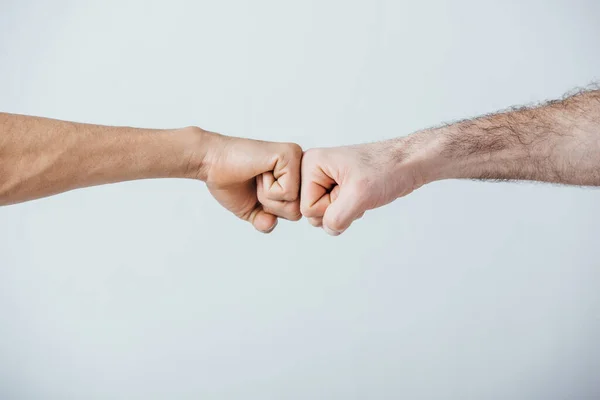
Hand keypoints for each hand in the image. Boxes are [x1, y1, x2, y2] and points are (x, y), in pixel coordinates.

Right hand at [199, 129, 302, 232]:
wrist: (211, 162)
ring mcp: (297, 159)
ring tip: (257, 176)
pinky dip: (268, 188)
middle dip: (270, 206)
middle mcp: (300, 167)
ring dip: (268, 196)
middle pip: (297, 211)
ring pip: (294, 203)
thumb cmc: (229, 181)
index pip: (295, 213)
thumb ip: (265, 222)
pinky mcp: (291, 154)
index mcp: (294, 178)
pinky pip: (288, 192)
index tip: (256, 189)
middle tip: (255, 183)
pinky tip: (260, 170)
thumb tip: (271, 223)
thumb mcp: (251, 210)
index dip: (270, 211)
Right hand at [300, 140, 423, 235]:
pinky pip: (335, 212)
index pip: (307, 208)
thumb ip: (336, 217)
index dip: (331, 206)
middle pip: (312, 213)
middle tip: (355, 191)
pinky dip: (350, 211)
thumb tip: (329, 228)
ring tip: (359, 193)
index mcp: (311, 163)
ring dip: (346, 212)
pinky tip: (361, 196)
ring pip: (324, 215)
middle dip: (338, 210)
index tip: (349, 189)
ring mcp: (325, 179)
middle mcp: (314, 170)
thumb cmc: (387, 169)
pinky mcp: (336, 188)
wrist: (408, 163)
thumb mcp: (360, 195)